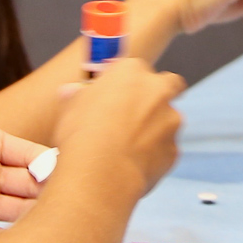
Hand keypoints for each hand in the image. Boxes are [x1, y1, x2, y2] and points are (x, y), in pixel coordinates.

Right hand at [52, 58, 185, 196]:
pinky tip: (131, 165)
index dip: (126, 82)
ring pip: (167, 121)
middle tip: (136, 113)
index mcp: (131, 72)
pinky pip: (164, 150)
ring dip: (154, 129)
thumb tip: (70, 92)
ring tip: (126, 148)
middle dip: (157, 96)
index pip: (135, 68)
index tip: (116, 94)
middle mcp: (157, 91)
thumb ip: (77, 96)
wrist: (100, 173)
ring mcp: (170, 121)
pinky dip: (153, 156)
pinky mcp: (173, 150)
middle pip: (168, 85)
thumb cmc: (82, 135)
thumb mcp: (70, 108)